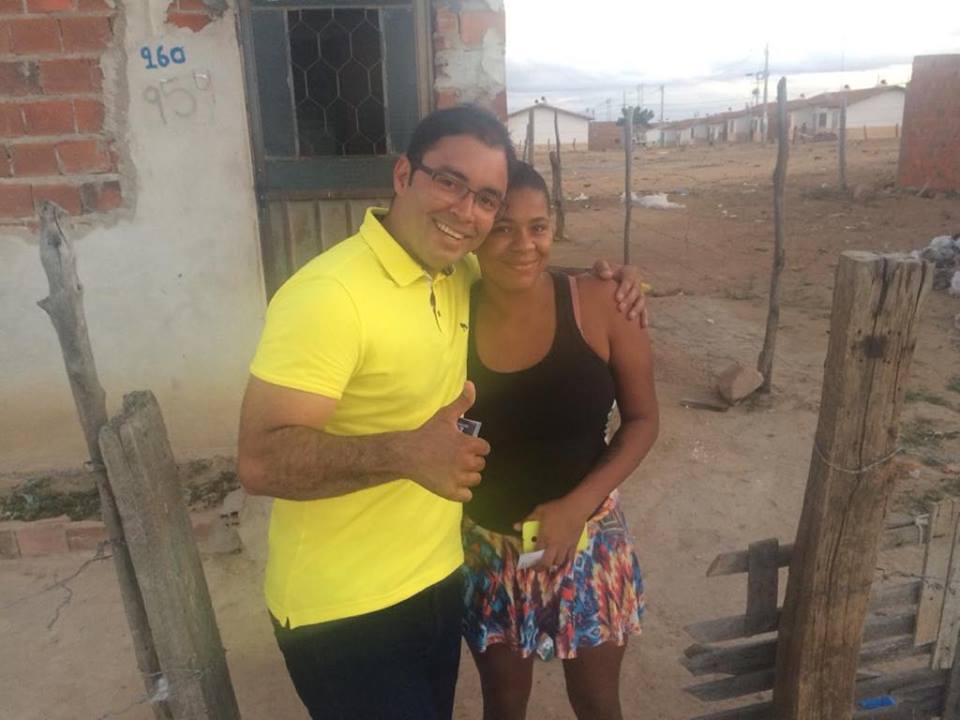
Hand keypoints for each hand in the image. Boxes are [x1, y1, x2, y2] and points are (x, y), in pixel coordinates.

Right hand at [403, 381, 489, 501]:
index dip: (476, 447)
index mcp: (468, 445)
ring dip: (468, 476)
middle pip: (481, 465)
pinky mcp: (450, 492)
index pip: (485, 449)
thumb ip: (462, 401)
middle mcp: (467, 463)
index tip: (464, 446)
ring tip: (454, 470)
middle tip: (456, 457)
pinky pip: (467, 496)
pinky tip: (452, 483)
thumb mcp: (445, 415)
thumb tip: (471, 384)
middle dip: (471, 461)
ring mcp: (458, 479)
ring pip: (475, 480)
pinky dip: (462, 492)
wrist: (406, 454)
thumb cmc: (427, 434)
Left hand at [516, 497, 589, 569]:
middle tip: (537, 567)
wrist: (576, 508)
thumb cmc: (556, 509)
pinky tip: (564, 559)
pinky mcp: (574, 545)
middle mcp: (554, 546)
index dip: (531, 559)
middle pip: (547, 563)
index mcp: (544, 538)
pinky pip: (570, 558)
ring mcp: (565, 547)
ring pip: (558, 562)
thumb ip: (527, 520)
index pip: (535, 554)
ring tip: (549, 562)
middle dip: (540, 568)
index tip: (528, 561)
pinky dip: (566, 560)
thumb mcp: (539, 511)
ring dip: (552, 564)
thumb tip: (515, 527)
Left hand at [590, 260, 648, 326]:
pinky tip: (643, 326)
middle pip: (636, 291)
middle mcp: (636, 282)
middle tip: (620, 308)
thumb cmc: (600, 273)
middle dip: (629, 300)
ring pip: (641, 301)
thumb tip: (607, 275)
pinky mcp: (638, 303)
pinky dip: (644, 317)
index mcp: (629, 271)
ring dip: (637, 309)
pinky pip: (644, 310)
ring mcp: (638, 293)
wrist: (602, 283)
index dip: (624, 288)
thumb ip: (602, 267)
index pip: (629, 279)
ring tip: (629, 317)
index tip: (617, 298)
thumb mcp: (599, 266)